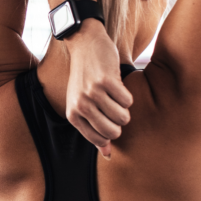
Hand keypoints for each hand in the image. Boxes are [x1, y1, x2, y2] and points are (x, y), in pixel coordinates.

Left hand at [64, 20, 132, 158]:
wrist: (84, 45)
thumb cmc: (86, 78)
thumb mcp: (83, 105)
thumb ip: (94, 130)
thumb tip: (108, 155)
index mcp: (73, 115)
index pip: (100, 139)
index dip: (111, 132)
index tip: (109, 119)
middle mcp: (81, 106)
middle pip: (114, 131)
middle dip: (120, 122)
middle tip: (114, 107)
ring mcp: (92, 94)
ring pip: (123, 117)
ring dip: (125, 107)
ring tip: (114, 95)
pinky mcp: (106, 82)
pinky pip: (127, 101)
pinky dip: (127, 94)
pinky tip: (117, 84)